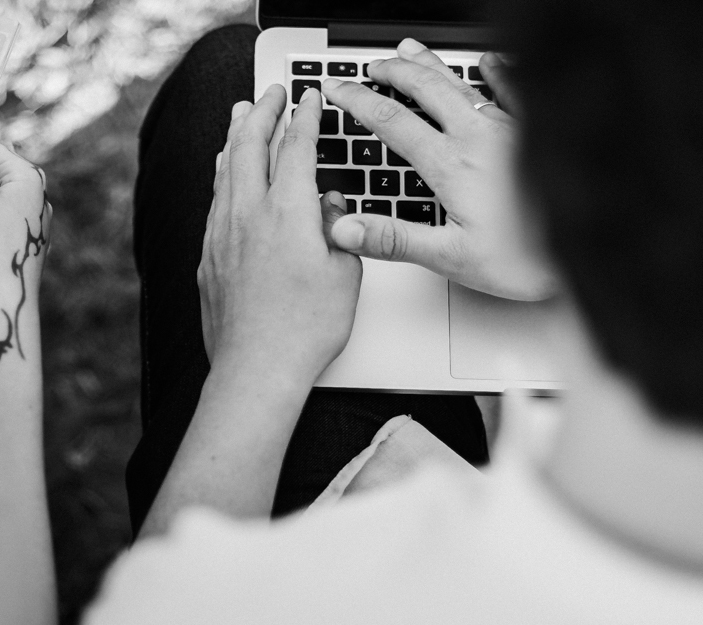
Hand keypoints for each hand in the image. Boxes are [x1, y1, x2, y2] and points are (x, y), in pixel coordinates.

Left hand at [199, 86, 361, 385]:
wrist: (256, 368)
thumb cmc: (304, 329)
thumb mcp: (344, 273)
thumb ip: (338, 228)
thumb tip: (329, 205)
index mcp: (286, 212)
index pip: (294, 147)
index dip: (303, 117)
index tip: (308, 98)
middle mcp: (247, 215)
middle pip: (249, 147)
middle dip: (261, 113)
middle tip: (270, 94)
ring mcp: (222, 234)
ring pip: (224, 170)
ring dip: (234, 137)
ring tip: (240, 116)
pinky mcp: (208, 256)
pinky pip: (214, 199)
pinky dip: (221, 174)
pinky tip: (223, 172)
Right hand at [321, 39, 557, 300]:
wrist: (599, 248)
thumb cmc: (531, 260)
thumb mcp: (451, 257)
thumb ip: (393, 239)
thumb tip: (344, 228)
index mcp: (453, 166)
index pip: (392, 122)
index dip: (358, 103)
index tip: (337, 91)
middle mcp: (480, 139)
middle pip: (426, 91)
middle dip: (392, 74)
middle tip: (369, 68)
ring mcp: (510, 131)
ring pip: (463, 84)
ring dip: (430, 65)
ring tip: (409, 51)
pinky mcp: (536, 135)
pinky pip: (513, 90)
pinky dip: (497, 71)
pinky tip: (489, 61)